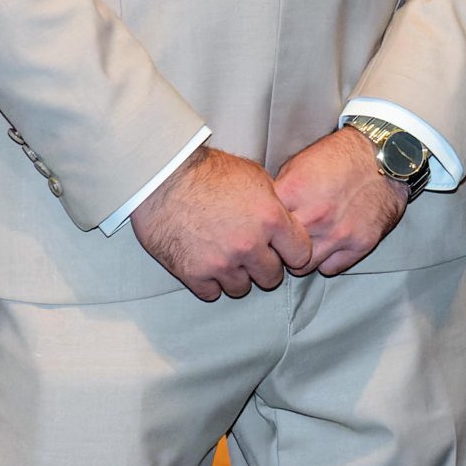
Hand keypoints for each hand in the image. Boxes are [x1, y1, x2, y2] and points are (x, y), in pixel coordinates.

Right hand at [131, 146, 312, 300]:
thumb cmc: (209, 172)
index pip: (301, 254)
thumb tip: (284, 219)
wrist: (164, 178)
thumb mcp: (255, 178)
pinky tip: (208, 266)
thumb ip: (273, 205)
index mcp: (271, 219)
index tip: (284, 252)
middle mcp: (250, 245)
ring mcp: (221, 262)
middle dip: (266, 267)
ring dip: (237, 277)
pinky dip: (211, 283)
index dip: (293, 253)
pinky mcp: (193, 274)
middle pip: (272, 277)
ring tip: (229, 260)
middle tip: (253, 256)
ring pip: (241, 289)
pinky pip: (212, 293)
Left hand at [273, 127, 408, 275]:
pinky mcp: (361, 243)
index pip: (263, 227)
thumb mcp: (300, 165)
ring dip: (303, 258)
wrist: (387, 155)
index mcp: (294, 192)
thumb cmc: (341, 157)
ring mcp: (339, 232)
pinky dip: (328, 260)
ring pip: (303, 266)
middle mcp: (315, 215)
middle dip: (280, 248)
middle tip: (285, 242)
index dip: (262, 230)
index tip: (267, 231)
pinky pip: (330, 268)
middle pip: (279, 252)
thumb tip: (263, 214)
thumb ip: (280, 193)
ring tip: (309, 243)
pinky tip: (330, 245)